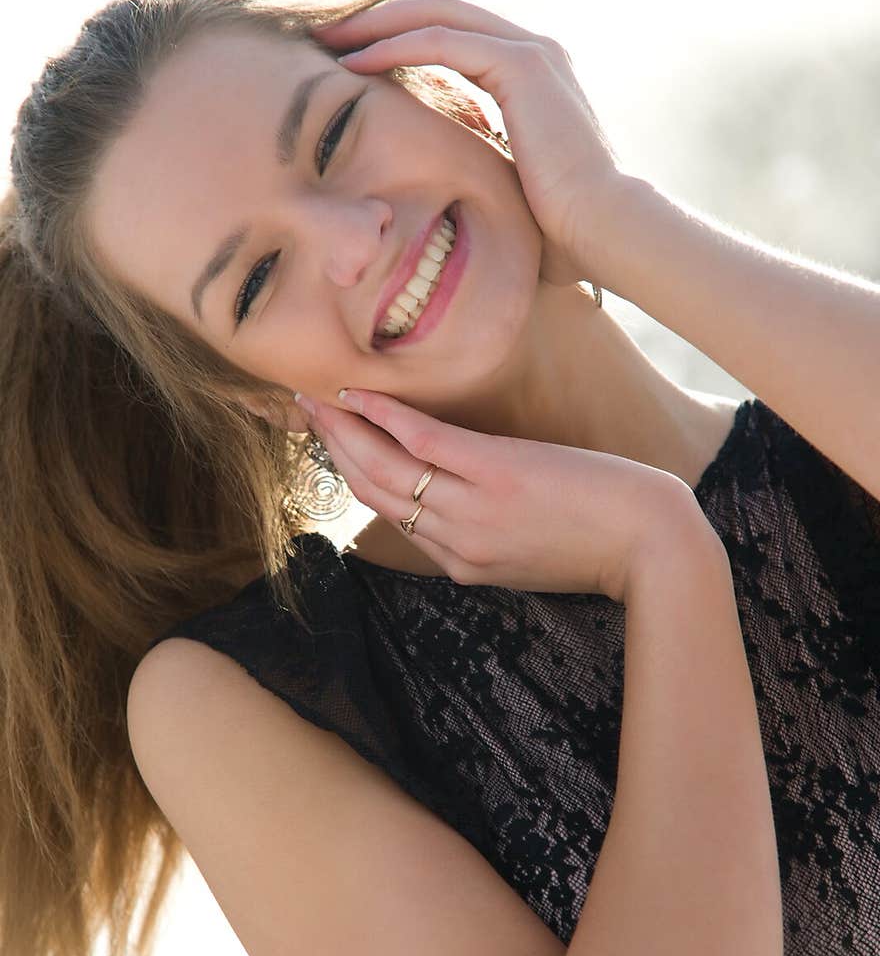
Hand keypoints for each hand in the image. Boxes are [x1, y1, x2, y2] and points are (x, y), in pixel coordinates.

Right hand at [299, 388, 702, 602]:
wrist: (652, 547)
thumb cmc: (605, 545)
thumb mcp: (533, 554)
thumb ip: (489, 534)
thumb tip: (465, 498)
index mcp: (463, 562)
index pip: (391, 517)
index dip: (353, 477)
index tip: (333, 444)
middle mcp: (455, 540)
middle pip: (374, 491)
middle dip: (333, 449)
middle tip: (303, 412)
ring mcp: (472, 509)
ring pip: (384, 468)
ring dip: (343, 428)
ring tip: (315, 398)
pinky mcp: (496, 474)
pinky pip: (423, 441)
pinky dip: (384, 415)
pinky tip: (357, 393)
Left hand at [310, 0, 631, 287]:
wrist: (606, 232)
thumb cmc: (564, 235)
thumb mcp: (510, 192)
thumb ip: (482, 176)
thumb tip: (449, 206)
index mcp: (532, 77)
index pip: (454, 36)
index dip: (400, 40)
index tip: (352, 62)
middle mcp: (534, 52)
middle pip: (440, 12)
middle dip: (379, 20)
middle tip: (328, 38)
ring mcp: (531, 52)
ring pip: (436, 16)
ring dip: (377, 26)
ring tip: (329, 43)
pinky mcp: (522, 67)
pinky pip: (441, 43)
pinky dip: (395, 48)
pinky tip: (355, 65)